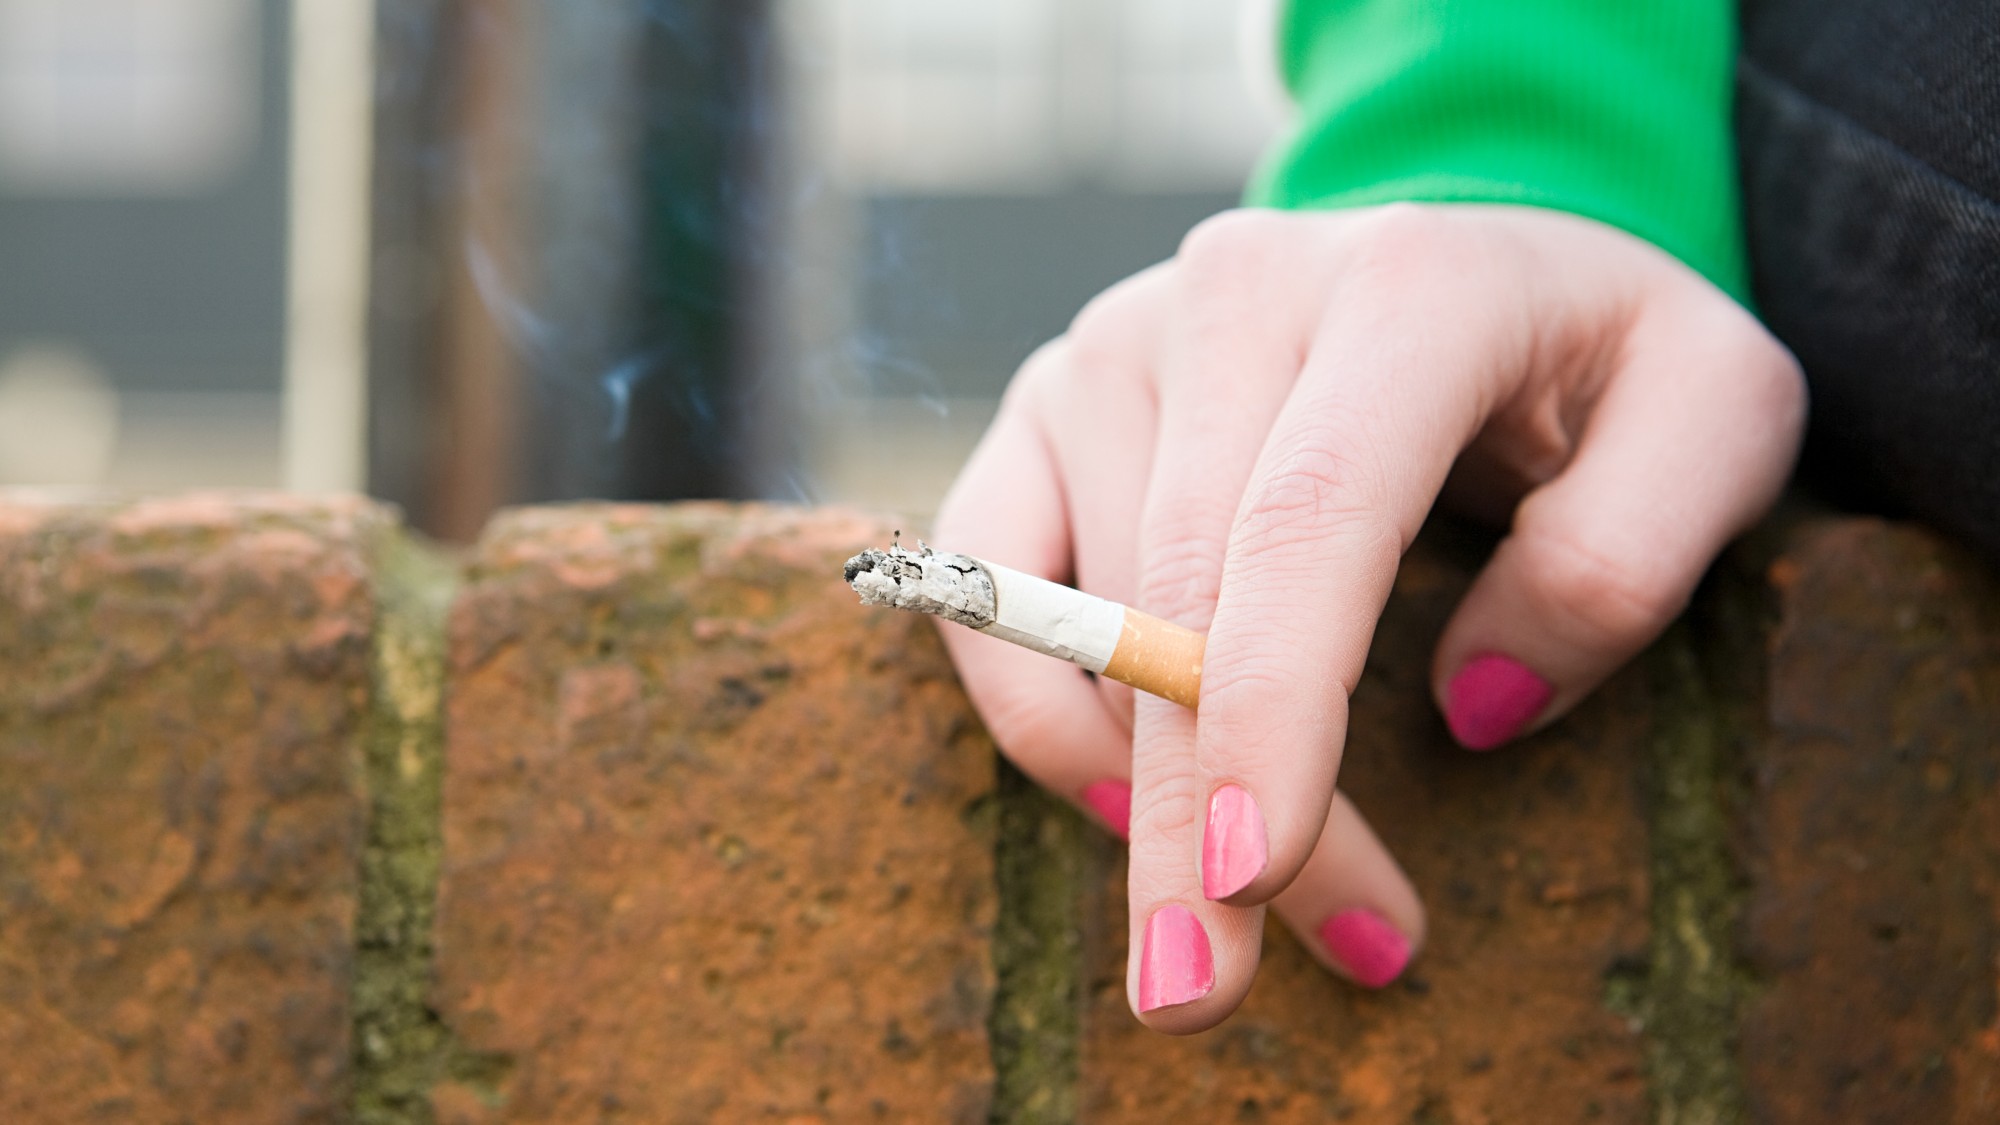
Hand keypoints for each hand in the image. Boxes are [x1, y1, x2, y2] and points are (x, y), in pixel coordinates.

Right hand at [934, 204, 1803, 1031]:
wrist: (1470, 259)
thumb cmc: (1597, 362)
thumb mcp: (1717, 419)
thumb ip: (1631, 547)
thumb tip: (1473, 703)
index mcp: (1404, 287)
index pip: (1307, 514)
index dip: (1270, 706)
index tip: (1254, 877)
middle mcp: (1229, 293)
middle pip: (1177, 589)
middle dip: (1183, 815)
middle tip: (1204, 994)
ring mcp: (1115, 344)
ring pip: (1086, 617)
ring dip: (1152, 794)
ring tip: (1269, 910)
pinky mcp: (1043, 406)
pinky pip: (990, 592)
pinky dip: (1045, 716)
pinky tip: (1132, 802)